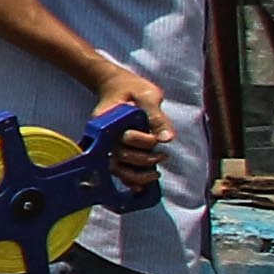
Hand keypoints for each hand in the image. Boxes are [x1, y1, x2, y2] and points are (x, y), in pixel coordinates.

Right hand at [95, 67, 169, 190]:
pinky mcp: (113, 150)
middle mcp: (105, 135)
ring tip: (154, 175)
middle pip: (120, 157)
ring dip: (136, 176)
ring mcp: (107, 144)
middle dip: (143, 161)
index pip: (124, 138)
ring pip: (116, 168)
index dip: (141, 142)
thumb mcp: (148, 96)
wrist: (116, 86)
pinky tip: (141, 188)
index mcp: (110, 121)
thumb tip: (167, 138)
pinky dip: (128, 181)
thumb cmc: (132, 88)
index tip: (155, 138)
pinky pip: (118, 170)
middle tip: (161, 157)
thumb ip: (157, 117)